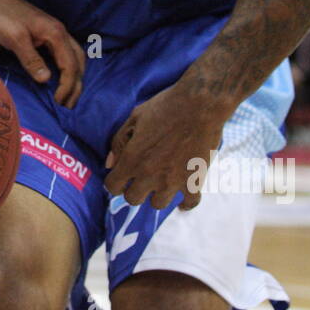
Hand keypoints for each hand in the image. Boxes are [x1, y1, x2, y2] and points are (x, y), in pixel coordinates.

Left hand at [0, 0, 84, 106]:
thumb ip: (31, 60)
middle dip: (77, 85)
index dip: (67, 86)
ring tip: (69, 95)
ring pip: (75, 56)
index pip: (70, 65)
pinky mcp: (47, 34)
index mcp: (56, 34)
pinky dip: (69, 68)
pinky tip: (61, 77)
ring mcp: (55, 32)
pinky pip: (66, 53)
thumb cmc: (2, 17)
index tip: (59, 102)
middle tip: (68, 106)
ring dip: (75, 76)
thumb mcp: (15, 39)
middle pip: (79, 62)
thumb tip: (46, 81)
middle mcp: (60, 32)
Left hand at [104, 83, 226, 208]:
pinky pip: (189, 203)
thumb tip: (110, 163)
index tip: (121, 176)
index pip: (113, 187)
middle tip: (141, 178)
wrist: (200, 104)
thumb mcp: (134, 118)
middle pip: (133, 199)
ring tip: (161, 182)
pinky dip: (185, 202)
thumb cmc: (165, 107)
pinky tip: (183, 197)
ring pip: (158, 204)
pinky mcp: (194, 181)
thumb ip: (118, 142)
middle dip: (133, 189)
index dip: (114, 181)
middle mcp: (150, 175)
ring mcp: (173, 181)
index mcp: (132, 159)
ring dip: (157, 195)